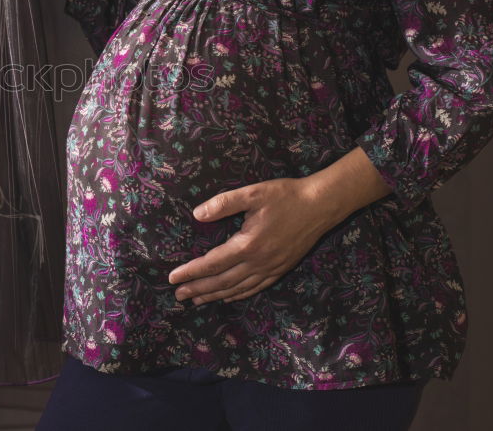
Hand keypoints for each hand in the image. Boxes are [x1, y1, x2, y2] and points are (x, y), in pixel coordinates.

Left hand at [166, 177, 344, 304]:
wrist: (321, 205)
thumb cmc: (285, 196)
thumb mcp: (252, 193)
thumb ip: (223, 203)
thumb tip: (197, 214)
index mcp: (248, 245)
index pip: (212, 263)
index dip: (191, 272)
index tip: (172, 278)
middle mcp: (258, 262)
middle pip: (222, 281)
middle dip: (198, 289)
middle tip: (178, 295)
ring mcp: (271, 268)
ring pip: (238, 288)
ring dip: (215, 295)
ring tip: (196, 299)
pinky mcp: (281, 269)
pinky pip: (255, 288)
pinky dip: (238, 294)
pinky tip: (228, 296)